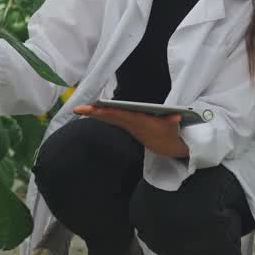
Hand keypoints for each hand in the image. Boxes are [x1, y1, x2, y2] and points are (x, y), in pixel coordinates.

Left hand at [72, 105, 189, 157]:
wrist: (167, 146)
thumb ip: (172, 120)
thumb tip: (176, 115)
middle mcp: (130, 124)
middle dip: (94, 113)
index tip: (97, 109)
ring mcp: (127, 125)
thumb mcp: (173, 127)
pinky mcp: (127, 125)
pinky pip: (111, 119)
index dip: (108, 111)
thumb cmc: (169, 132)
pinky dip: (101, 114)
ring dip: (95, 113)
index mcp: (138, 122)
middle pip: (109, 117)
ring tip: (80, 109)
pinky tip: (93, 111)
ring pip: (108, 118)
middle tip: (77, 109)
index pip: (120, 115)